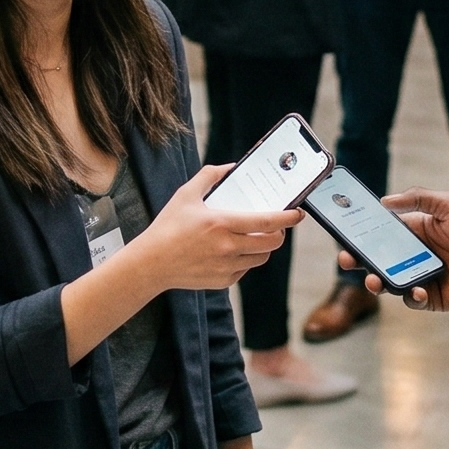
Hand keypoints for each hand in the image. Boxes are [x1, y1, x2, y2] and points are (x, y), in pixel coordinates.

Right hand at [138, 165, 299, 292]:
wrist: (151, 264)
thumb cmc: (167, 226)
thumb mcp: (186, 194)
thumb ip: (210, 176)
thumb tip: (232, 167)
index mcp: (221, 223)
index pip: (266, 221)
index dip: (287, 218)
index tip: (298, 213)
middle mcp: (227, 247)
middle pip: (270, 243)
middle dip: (280, 233)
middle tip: (277, 225)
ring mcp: (226, 267)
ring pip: (261, 258)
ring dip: (264, 247)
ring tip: (256, 236)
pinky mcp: (223, 281)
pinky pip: (245, 269)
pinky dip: (246, 259)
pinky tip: (235, 250)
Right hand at [351, 186, 448, 311]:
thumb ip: (419, 199)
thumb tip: (385, 201)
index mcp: (417, 230)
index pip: (382, 231)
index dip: (362, 232)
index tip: (344, 232)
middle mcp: (415, 254)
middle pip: (378, 258)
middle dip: (358, 259)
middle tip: (346, 259)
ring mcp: (422, 276)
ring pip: (389, 280)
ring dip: (376, 280)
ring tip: (373, 280)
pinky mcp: (432, 297)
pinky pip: (412, 299)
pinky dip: (410, 296)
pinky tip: (418, 290)